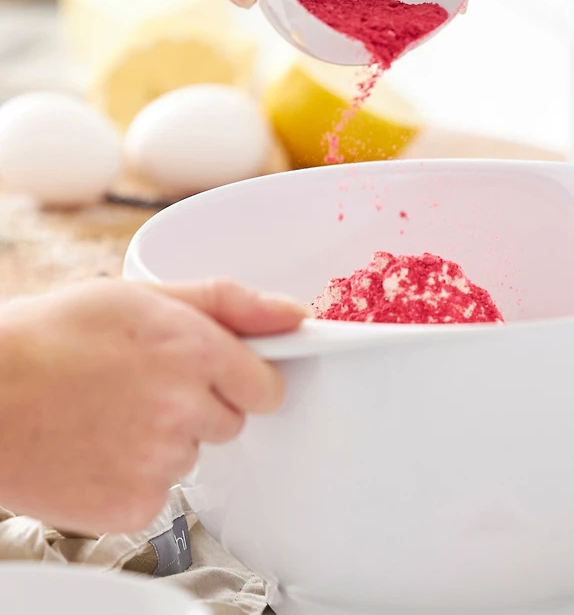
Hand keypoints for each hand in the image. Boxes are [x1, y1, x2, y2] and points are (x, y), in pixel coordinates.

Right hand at [0, 278, 304, 532]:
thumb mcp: (142, 296)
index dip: (246, 379)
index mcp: (195, 350)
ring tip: (109, 413)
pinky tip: (98, 449)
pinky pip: (159, 494)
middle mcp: (185, 409)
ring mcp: (160, 462)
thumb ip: (229, 303)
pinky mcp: (133, 506)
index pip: (269, 386)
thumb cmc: (51, 337)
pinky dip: (134, 478)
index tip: (225, 375)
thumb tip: (294, 314)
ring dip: (164, 440)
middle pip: (231, 422)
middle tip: (145, 386)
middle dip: (200, 405)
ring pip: (191, 456)